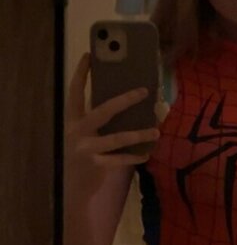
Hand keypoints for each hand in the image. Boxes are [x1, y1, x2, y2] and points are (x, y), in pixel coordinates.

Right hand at [64, 52, 159, 193]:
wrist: (75, 188)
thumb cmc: (84, 158)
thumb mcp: (84, 135)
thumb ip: (97, 122)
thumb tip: (125, 105)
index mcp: (73, 121)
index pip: (75, 92)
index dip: (81, 74)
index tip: (89, 55)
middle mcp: (77, 132)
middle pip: (102, 110)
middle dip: (124, 100)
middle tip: (144, 91)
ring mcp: (85, 149)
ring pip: (116, 137)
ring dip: (138, 133)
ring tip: (156, 130)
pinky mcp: (95, 165)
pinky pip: (120, 158)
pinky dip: (135, 156)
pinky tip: (147, 154)